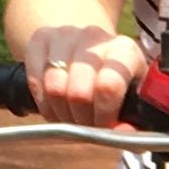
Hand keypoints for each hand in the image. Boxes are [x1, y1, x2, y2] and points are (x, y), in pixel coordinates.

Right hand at [22, 24, 149, 127]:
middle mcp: (94, 37)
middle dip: (81, 119)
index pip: (109, 85)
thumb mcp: (131, 94)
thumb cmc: (115, 77)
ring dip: (62, 114)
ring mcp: (64, 34)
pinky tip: (55, 107)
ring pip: (54, 88)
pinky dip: (44, 105)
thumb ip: (132, 118)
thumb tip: (124, 134)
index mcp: (125, 50)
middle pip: (78, 92)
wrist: (89, 46)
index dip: (103, 115)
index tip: (104, 126)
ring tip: (71, 117)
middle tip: (87, 124)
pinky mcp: (40, 38)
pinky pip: (36, 82)